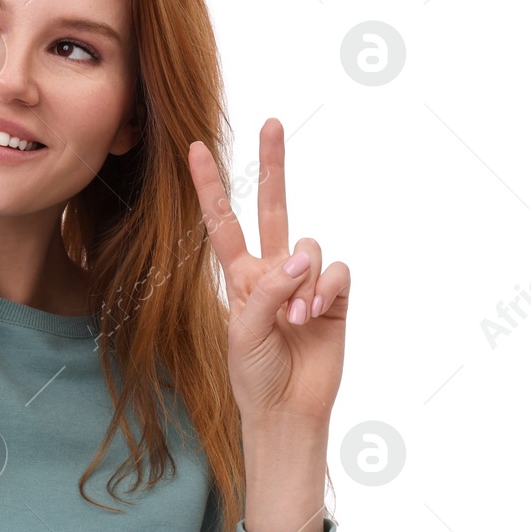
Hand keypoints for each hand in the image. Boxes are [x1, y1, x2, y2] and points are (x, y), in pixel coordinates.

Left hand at [187, 119, 349, 429]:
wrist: (286, 408)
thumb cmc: (254, 373)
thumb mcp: (243, 332)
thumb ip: (267, 292)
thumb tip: (299, 259)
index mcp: (240, 274)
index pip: (223, 221)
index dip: (209, 186)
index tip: (194, 149)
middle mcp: (273, 269)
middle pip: (275, 207)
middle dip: (274, 165)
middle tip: (270, 123)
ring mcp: (305, 281)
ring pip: (309, 246)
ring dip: (303, 281)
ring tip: (295, 317)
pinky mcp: (336, 297)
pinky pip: (336, 272)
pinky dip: (325, 291)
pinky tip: (316, 316)